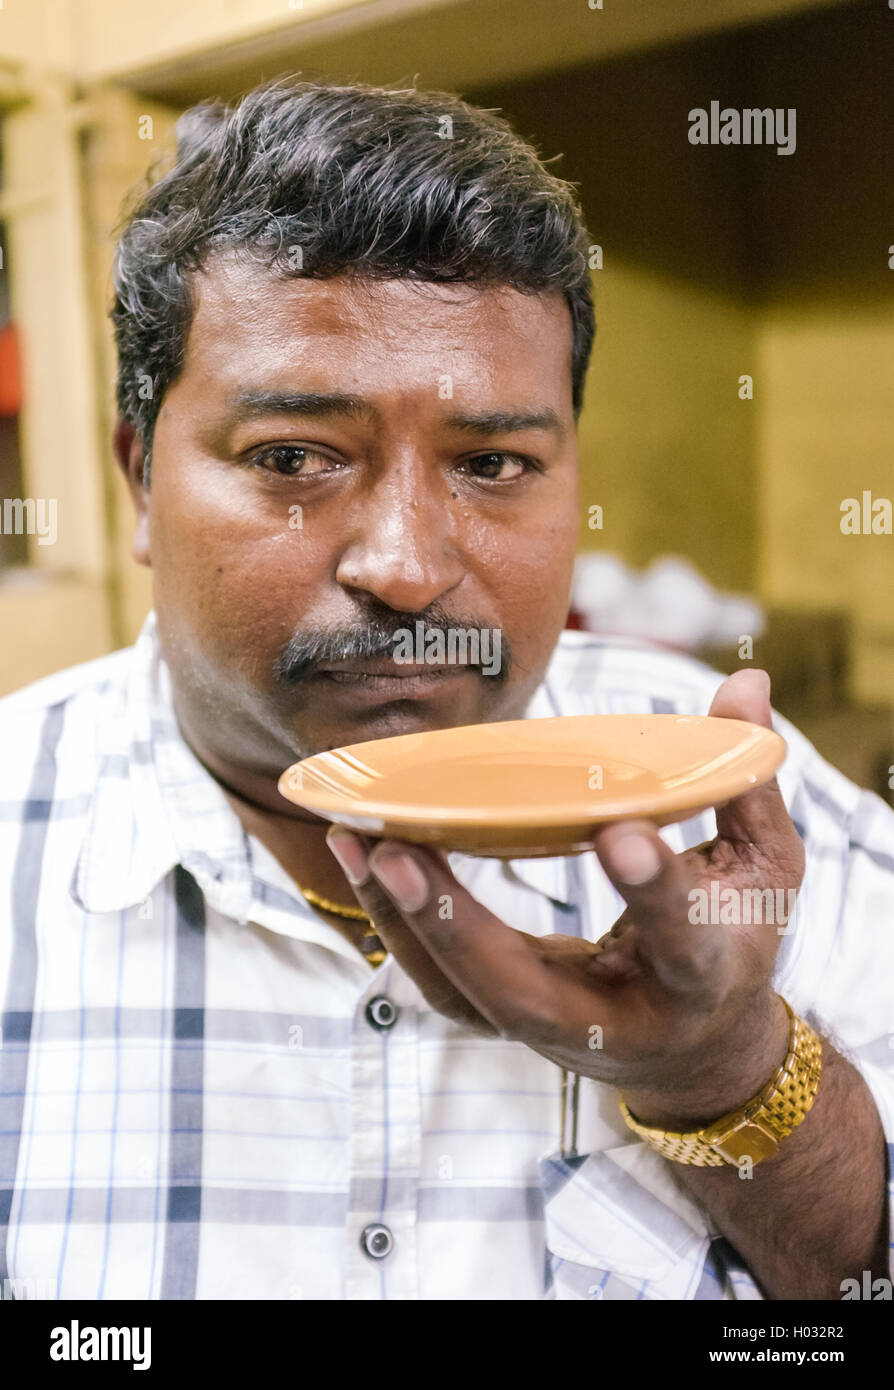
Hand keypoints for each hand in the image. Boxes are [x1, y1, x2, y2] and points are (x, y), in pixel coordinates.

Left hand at [326, 669, 804, 1127]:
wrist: (698, 1051)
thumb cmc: (733, 942)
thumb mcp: (767, 871)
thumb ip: (747, 782)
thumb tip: (746, 683)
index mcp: (701, 975)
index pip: (681, 937)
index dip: (654, 889)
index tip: (621, 833)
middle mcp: (616, 1018)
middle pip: (522, 990)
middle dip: (455, 927)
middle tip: (398, 849)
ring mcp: (549, 1027)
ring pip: (460, 994)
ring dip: (403, 919)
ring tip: (358, 839)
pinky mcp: (506, 1018)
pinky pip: (440, 983)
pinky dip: (396, 924)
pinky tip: (364, 856)